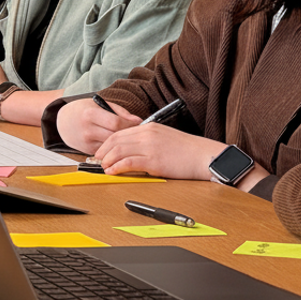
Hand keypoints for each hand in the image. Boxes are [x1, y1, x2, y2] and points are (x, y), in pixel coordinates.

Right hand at [55, 98, 141, 153]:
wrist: (63, 121)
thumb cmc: (83, 110)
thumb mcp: (100, 104)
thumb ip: (120, 112)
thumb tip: (139, 121)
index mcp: (90, 114)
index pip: (116, 123)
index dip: (130, 125)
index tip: (138, 124)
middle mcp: (88, 130)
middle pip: (115, 137)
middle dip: (128, 135)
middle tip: (136, 133)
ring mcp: (87, 142)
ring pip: (112, 146)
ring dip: (123, 144)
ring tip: (129, 139)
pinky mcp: (88, 150)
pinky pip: (106, 151)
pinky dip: (114, 148)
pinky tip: (119, 144)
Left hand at [93, 122, 226, 180]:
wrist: (204, 156)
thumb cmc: (188, 151)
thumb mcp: (165, 138)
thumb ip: (148, 141)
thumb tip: (134, 151)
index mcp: (149, 127)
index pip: (120, 132)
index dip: (107, 143)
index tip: (101, 151)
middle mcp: (147, 134)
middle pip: (116, 140)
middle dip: (103, 151)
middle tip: (96, 160)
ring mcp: (150, 146)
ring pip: (119, 150)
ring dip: (107, 160)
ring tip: (102, 167)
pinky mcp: (154, 160)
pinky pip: (129, 162)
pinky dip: (117, 167)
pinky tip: (112, 172)